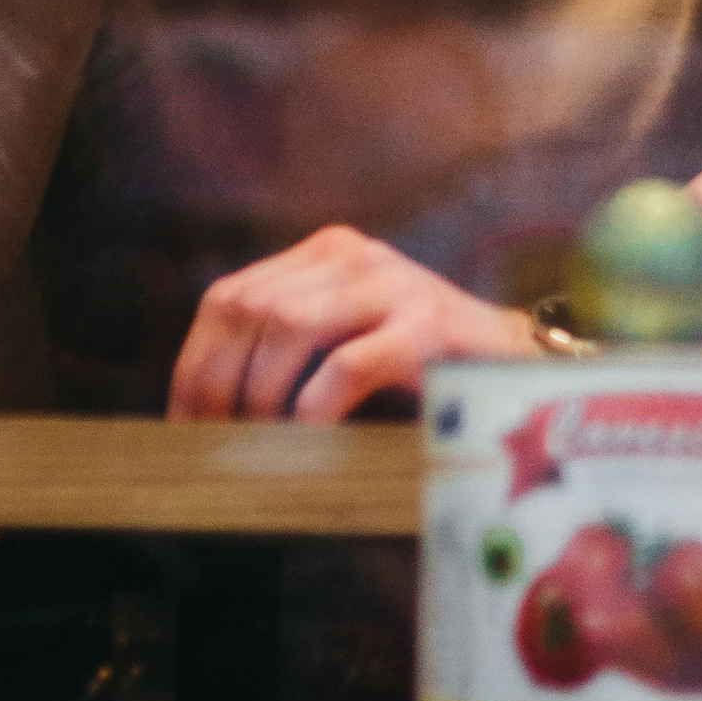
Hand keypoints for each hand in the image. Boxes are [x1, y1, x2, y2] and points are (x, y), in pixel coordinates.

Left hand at [167, 224, 532, 421]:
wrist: (520, 367)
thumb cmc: (421, 370)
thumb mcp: (346, 343)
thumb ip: (288, 354)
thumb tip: (205, 414)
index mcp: (328, 253)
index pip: (230, 295)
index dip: (194, 362)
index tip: (181, 424)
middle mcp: (356, 257)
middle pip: (250, 308)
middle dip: (217, 384)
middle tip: (213, 445)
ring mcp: (394, 286)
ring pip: (289, 327)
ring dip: (260, 396)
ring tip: (258, 446)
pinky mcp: (427, 327)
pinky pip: (348, 365)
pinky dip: (313, 410)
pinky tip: (307, 443)